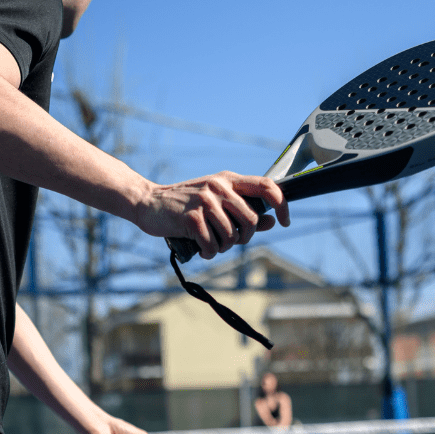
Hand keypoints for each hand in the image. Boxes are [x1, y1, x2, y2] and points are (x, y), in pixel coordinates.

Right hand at [137, 171, 289, 258]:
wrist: (149, 203)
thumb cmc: (186, 205)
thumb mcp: (217, 202)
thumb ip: (244, 211)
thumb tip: (271, 221)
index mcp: (229, 180)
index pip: (266, 186)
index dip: (282, 204)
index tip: (285, 221)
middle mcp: (219, 187)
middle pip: (251, 220)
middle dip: (244, 238)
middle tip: (230, 241)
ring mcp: (205, 201)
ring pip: (231, 236)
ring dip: (223, 247)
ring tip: (211, 244)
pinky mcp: (191, 217)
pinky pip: (212, 245)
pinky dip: (209, 253)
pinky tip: (202, 249)